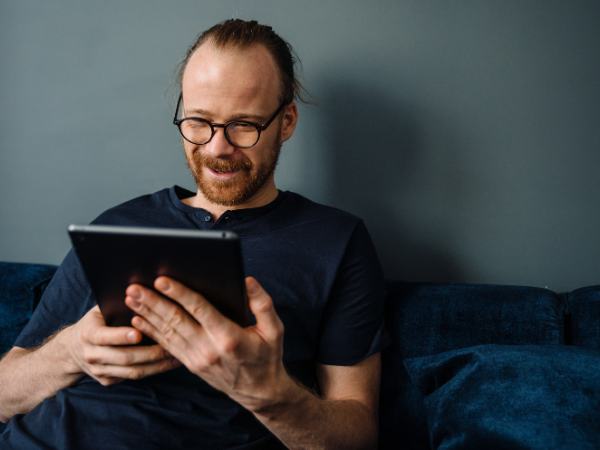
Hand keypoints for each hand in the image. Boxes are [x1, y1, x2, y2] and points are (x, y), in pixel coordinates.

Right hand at [66, 305, 180, 385]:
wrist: (73, 349)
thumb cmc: (96, 321)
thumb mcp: (99, 310)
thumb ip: (116, 304)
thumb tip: (140, 290)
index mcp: (88, 334)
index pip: (105, 336)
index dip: (122, 336)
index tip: (140, 333)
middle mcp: (92, 355)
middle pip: (124, 357)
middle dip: (150, 352)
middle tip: (172, 345)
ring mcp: (100, 371)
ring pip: (132, 372)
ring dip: (157, 365)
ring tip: (178, 356)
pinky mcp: (108, 380)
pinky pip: (134, 377)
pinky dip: (153, 371)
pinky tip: (169, 364)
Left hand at [125, 276, 292, 411]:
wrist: (260, 391)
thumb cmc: (268, 355)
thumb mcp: (274, 329)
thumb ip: (262, 303)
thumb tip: (247, 280)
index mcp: (229, 336)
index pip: (199, 309)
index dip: (179, 293)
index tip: (162, 279)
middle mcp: (209, 348)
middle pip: (176, 320)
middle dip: (153, 302)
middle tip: (134, 287)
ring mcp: (197, 359)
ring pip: (167, 333)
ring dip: (147, 314)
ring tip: (131, 298)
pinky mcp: (191, 365)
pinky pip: (167, 346)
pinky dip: (151, 332)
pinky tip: (138, 320)